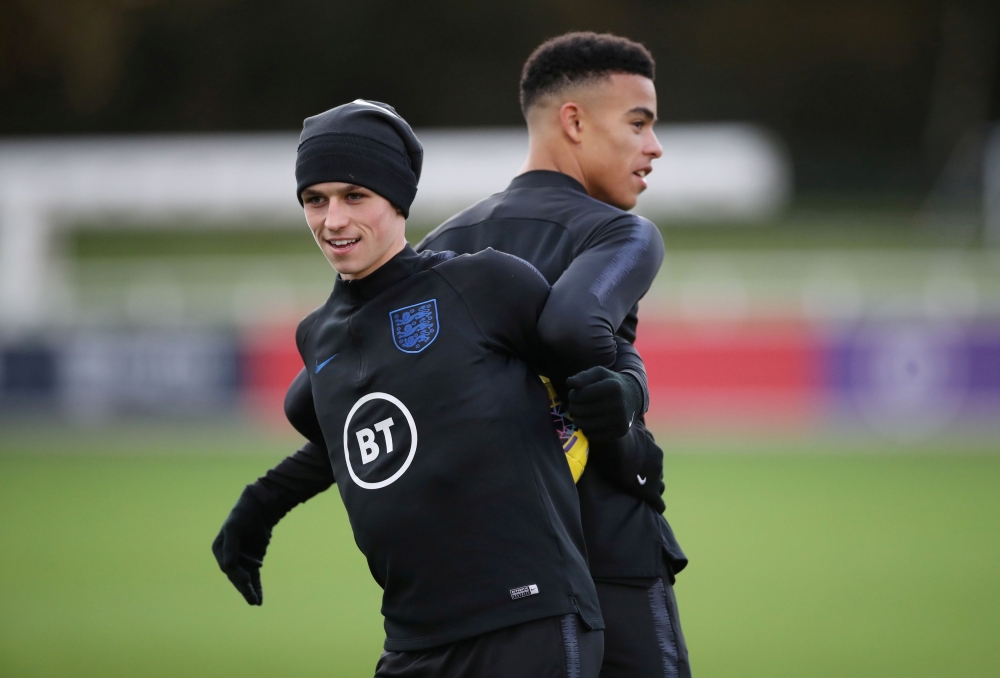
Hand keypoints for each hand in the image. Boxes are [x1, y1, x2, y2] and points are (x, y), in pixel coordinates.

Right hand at [211, 488, 273, 605]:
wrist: (260, 508)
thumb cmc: (243, 516)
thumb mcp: (234, 529)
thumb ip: (230, 548)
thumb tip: (228, 568)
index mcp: (219, 548)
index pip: (227, 566)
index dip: (236, 574)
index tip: (247, 580)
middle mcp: (229, 556)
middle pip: (235, 575)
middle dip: (243, 587)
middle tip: (251, 599)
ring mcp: (242, 559)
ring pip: (245, 578)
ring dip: (250, 590)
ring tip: (254, 602)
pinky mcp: (254, 560)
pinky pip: (254, 577)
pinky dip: (256, 587)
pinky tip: (259, 600)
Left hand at [566, 366, 643, 440]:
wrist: (633, 397)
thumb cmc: (611, 383)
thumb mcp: (599, 373)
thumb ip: (583, 376)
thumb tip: (569, 382)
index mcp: (613, 387)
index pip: (580, 395)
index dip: (573, 395)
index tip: (575, 393)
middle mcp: (618, 405)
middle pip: (581, 411)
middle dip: (573, 407)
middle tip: (576, 404)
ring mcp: (619, 421)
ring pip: (584, 425)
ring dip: (577, 419)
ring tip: (580, 413)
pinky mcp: (619, 432)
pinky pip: (592, 435)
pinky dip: (586, 429)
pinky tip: (590, 421)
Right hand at [589, 429, 665, 512]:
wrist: (614, 446)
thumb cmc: (617, 435)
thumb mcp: (631, 428)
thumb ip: (636, 429)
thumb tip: (638, 423)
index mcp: (654, 451)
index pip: (655, 461)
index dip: (646, 466)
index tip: (639, 469)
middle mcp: (658, 463)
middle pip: (658, 474)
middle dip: (649, 477)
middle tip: (638, 481)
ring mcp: (655, 478)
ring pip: (659, 487)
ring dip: (652, 490)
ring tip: (643, 495)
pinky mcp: (649, 492)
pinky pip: (658, 503)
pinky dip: (657, 506)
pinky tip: (655, 509)